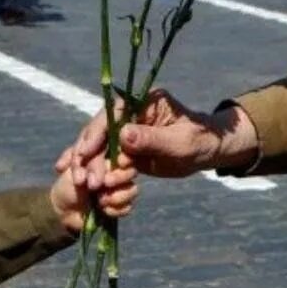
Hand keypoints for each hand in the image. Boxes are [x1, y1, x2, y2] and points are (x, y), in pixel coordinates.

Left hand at [49, 148, 137, 233]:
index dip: (122, 160)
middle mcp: (117, 171)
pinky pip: (128, 207)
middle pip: (131, 171)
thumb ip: (95, 164)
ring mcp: (120, 189)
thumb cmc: (68, 184)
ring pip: (132, 190)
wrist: (63, 209)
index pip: (123, 154)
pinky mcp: (120, 205)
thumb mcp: (78, 168)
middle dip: (118, 178)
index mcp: (107, 157)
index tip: (116, 164)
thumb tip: (112, 172)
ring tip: (100, 201)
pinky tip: (103, 210)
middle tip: (104, 183)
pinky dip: (115, 210)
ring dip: (116, 197)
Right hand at [63, 90, 259, 180]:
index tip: (84, 153)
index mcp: (143, 101)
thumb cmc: (200, 141)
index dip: (96, 133)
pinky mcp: (126, 148)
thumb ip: (152, 139)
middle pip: (100, 131)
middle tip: (85, 180)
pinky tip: (79, 180)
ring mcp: (126, 131)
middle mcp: (130, 113)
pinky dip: (94, 169)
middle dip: (89, 155)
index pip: (112, 114)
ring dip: (90, 166)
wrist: (207, 151)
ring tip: (85, 186)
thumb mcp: (180, 142)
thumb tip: (123, 135)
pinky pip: (105, 158)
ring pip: (99, 147)